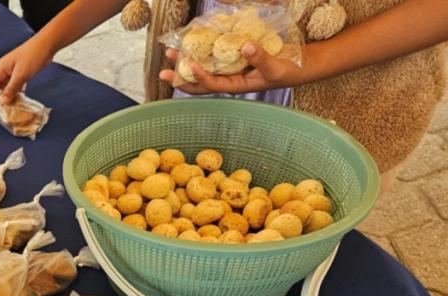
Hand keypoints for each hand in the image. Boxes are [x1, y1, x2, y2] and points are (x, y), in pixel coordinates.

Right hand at [0, 35, 55, 103]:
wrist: (46, 45)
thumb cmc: (33, 56)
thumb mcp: (21, 74)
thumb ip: (11, 88)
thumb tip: (2, 102)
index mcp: (0, 68)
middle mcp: (3, 71)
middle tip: (6, 108)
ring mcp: (11, 72)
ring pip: (5, 87)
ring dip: (8, 96)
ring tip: (13, 106)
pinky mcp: (19, 74)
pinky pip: (13, 85)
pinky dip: (15, 92)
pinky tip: (19, 99)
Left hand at [159, 43, 310, 94]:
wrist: (300, 64)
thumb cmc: (290, 71)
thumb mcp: (277, 67)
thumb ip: (261, 59)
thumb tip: (245, 47)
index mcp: (236, 85)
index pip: (212, 85)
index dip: (199, 78)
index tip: (189, 66)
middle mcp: (229, 78)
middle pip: (200, 80)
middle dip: (181, 75)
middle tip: (164, 68)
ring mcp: (229, 67)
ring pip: (204, 66)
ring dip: (187, 60)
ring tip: (171, 52)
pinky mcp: (233, 55)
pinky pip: (214, 53)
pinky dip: (202, 48)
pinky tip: (192, 41)